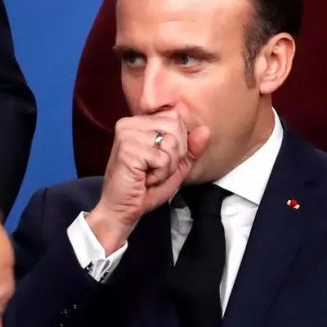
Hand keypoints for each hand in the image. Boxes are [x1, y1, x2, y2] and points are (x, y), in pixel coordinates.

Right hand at [87, 112, 209, 253]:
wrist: (121, 209)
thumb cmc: (145, 188)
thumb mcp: (175, 166)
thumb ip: (191, 148)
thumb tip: (205, 130)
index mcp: (138, 122)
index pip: (175, 116)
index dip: (178, 142)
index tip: (159, 159)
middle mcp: (129, 123)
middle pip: (175, 126)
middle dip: (175, 154)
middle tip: (155, 169)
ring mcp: (126, 135)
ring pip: (171, 143)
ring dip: (167, 167)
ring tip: (149, 175)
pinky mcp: (127, 150)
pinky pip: (162, 158)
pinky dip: (159, 174)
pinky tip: (144, 179)